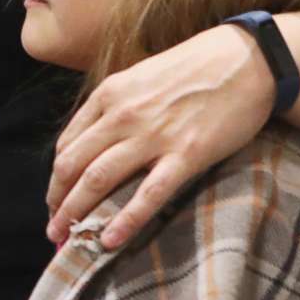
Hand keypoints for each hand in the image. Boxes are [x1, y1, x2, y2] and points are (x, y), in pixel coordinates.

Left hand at [46, 22, 272, 248]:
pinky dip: (125, 220)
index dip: (55, 179)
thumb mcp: (141, 78)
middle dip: (57, 203)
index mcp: (109, 95)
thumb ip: (115, 107)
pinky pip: (148, 194)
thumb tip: (94, 143)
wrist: (247, 59)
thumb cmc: (196, 68)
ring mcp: (153, 135)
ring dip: (76, 214)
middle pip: (73, 166)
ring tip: (67, 240)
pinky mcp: (186, 154)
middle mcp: (122, 115)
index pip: (67, 145)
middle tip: (52, 229)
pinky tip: (109, 241)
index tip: (55, 200)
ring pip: (98, 180)